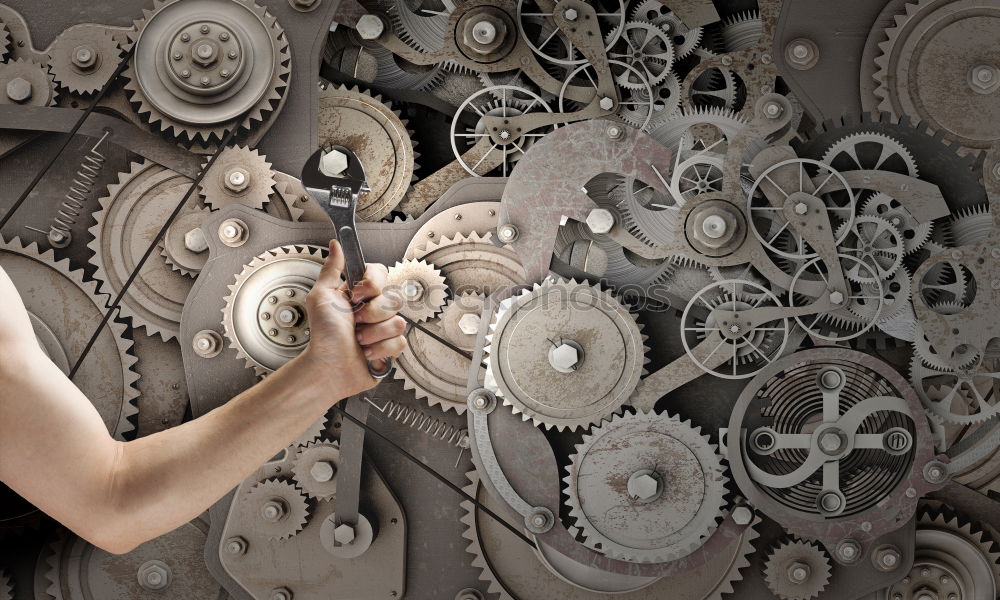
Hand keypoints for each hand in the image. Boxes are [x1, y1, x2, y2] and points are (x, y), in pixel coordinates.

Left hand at [299, 240, 406, 397]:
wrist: (328, 367)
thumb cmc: (323, 336)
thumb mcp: (321, 296)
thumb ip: (332, 269)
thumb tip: (336, 245)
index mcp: (359, 294)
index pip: (381, 274)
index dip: (372, 285)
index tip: (356, 295)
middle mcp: (373, 309)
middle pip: (393, 298)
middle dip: (371, 314)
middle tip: (354, 322)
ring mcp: (383, 329)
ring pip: (398, 322)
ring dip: (373, 334)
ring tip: (358, 340)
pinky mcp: (390, 348)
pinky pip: (399, 342)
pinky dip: (379, 349)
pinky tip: (366, 353)